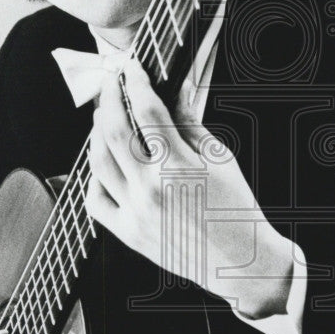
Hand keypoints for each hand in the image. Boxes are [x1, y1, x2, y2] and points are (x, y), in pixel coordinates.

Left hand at [87, 60, 292, 317]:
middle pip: (114, 132)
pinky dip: (93, 177)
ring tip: (103, 116)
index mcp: (178, 167)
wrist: (241, 263)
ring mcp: (135, 213)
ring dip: (96, 133)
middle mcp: (150, 189)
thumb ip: (192, 125)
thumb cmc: (236, 212)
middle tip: (111, 83)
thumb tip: (175, 93)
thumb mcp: (222, 161)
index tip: (132, 70)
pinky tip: (101, 162)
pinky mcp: (128, 233)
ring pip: (98, 163)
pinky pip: (96, 201)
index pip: (147, 112)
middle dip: (109, 99)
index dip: (136, 84)